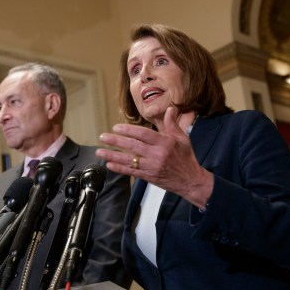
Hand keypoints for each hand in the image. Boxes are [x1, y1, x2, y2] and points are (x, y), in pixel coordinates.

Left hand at [96, 107, 212, 207]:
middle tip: (102, 137)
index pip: (143, 134)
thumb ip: (172, 124)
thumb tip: (170, 109)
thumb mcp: (183, 138)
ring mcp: (152, 167)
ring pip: (129, 160)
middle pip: (133, 146)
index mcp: (165, 143)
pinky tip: (109, 165)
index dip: (129, 130)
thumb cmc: (186, 158)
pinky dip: (119, 169)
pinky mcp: (148, 176)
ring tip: (99, 152)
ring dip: (112, 156)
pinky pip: (131, 172)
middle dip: (116, 141)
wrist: (190, 180)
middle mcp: (157, 155)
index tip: (116, 127)